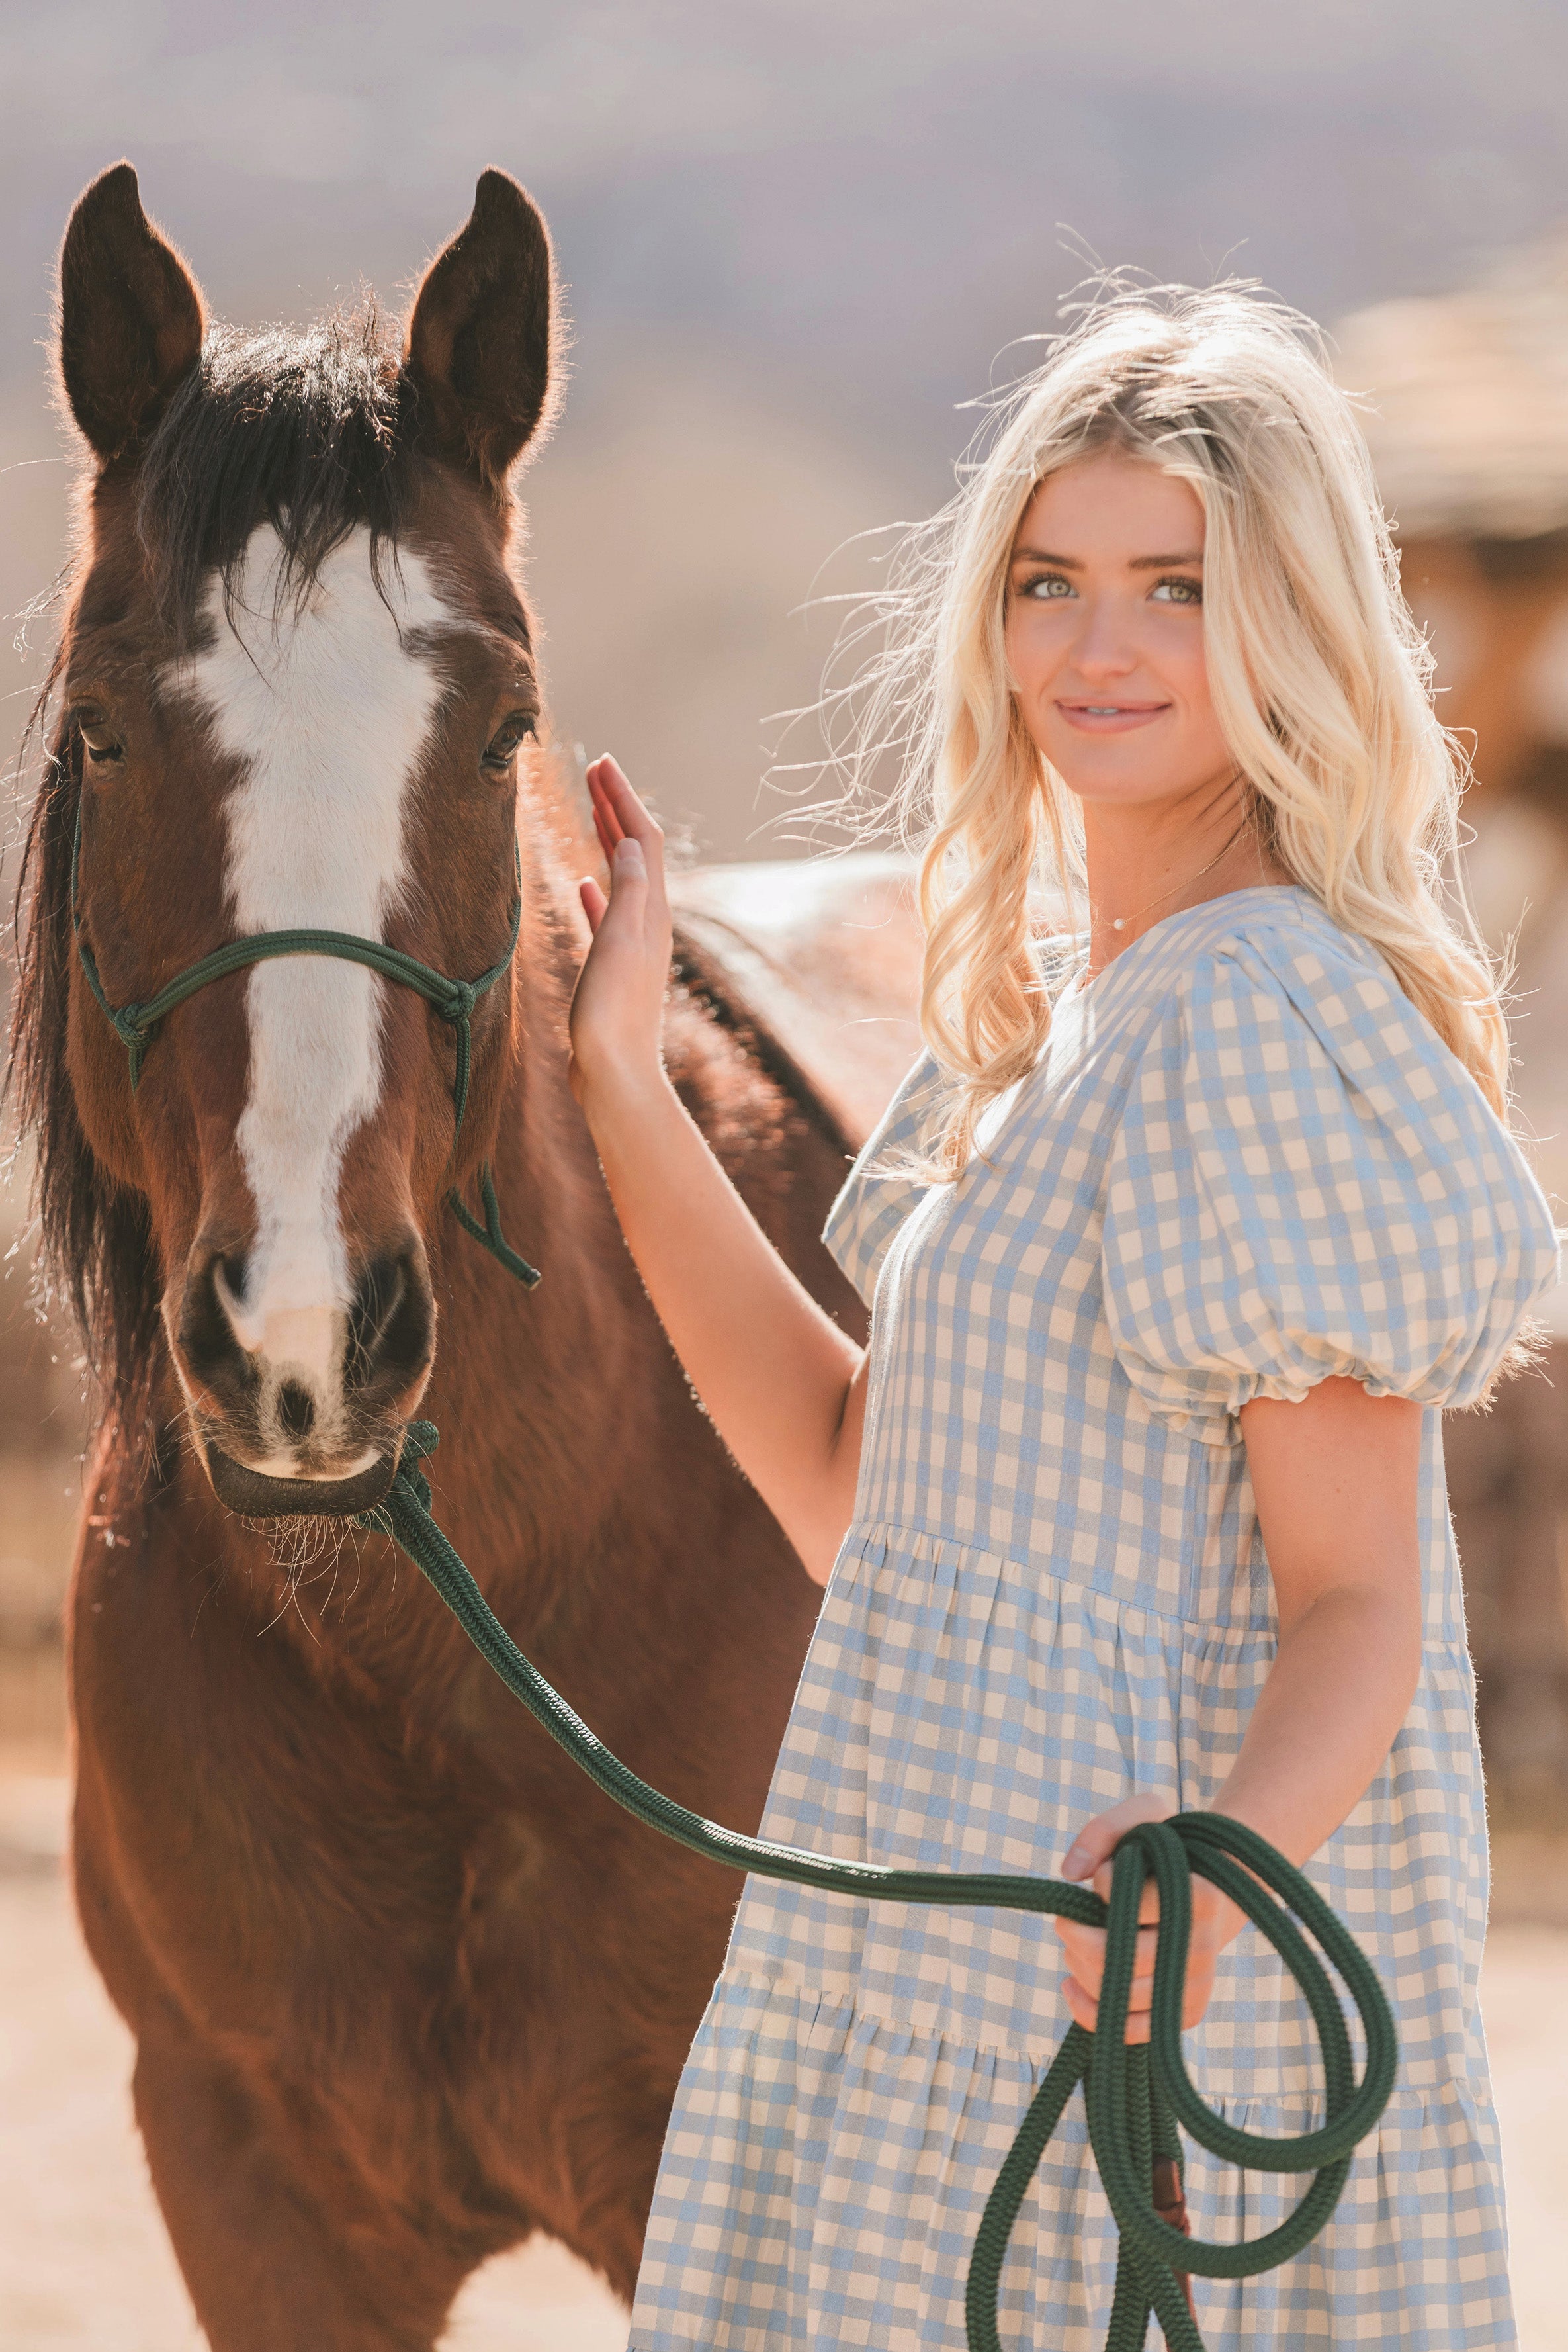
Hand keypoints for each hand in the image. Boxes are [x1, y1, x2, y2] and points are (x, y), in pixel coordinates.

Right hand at [568, 756, 672, 1109]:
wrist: (615, 1075)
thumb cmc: (612, 1016)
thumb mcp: (619, 945)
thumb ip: (628, 893)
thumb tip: (631, 841)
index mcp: (651, 913)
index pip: (642, 839)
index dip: (622, 798)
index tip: (601, 762)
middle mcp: (649, 923)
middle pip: (637, 851)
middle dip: (617, 808)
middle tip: (595, 772)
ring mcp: (633, 945)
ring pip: (624, 878)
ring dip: (609, 841)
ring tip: (592, 813)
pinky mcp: (615, 968)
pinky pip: (609, 916)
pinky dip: (598, 891)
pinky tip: (582, 885)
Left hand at [1052, 1794, 1244, 2042]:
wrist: (1214, 1888)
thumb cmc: (1171, 1852)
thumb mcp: (1146, 1817)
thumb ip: (1104, 1830)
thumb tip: (1071, 1873)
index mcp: (1200, 1895)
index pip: (1133, 1901)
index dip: (1105, 1882)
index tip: (1103, 1875)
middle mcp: (1203, 1944)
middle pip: (1123, 1958)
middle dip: (1077, 1937)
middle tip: (1067, 1920)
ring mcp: (1196, 1983)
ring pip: (1122, 1995)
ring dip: (1081, 1969)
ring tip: (1074, 1945)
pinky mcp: (1185, 2010)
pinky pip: (1133, 2030)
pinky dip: (1091, 2012)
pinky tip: (1070, 1985)